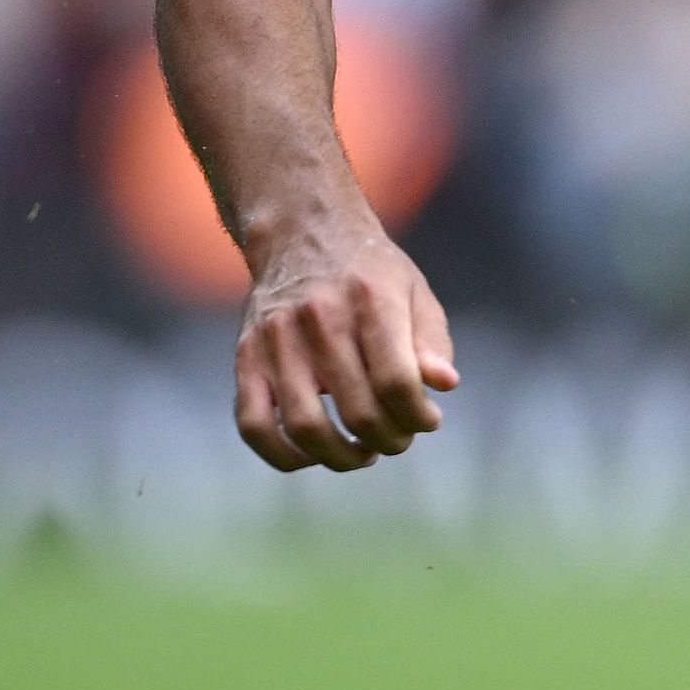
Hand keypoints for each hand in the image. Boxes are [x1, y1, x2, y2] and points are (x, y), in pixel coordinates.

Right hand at [233, 221, 459, 470]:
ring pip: (305, 428)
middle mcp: (320, 319)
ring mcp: (276, 341)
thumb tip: (444, 385)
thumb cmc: (370, 273)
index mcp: (371, 299)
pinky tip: (312, 455)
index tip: (427, 419)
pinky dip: (283, 455)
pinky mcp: (246, 358)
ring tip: (364, 453)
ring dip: (342, 458)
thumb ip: (433, 342)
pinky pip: (253, 425)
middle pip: (358, 411)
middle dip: (390, 440)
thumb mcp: (415, 293)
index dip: (418, 417)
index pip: (397, 382)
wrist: (301, 232)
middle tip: (399, 438)